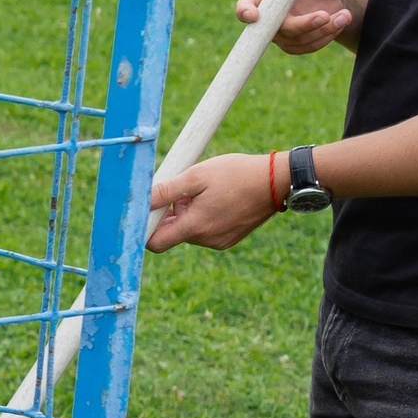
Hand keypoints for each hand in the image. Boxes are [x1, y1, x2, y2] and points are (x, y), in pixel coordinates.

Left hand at [147, 149, 280, 254]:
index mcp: (195, 227)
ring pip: (188, 232)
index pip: (155, 243)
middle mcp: (206, 240)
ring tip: (205, 192)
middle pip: (172, 234)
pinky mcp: (229, 239)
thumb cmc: (236, 174)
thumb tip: (140, 201)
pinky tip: (216, 200)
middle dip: (169, 215)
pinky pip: (204, 232)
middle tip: (182, 192)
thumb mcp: (196, 176)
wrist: (276, 181)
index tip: (148, 209)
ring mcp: (219, 242)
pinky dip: (202, 218)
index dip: (146, 227)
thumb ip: (165, 190)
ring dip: (187, 214)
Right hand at [238, 0, 357, 55]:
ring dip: (323, 28)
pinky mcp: (296, 46)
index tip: (254, 16)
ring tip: (343, 14)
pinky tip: (341, 20)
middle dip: (302, 24)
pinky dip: (328, 34)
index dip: (246, 13)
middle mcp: (268, 19)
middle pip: (277, 29)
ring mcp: (281, 35)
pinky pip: (308, 47)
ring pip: (297, 40)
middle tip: (324, 15)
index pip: (245, 7)